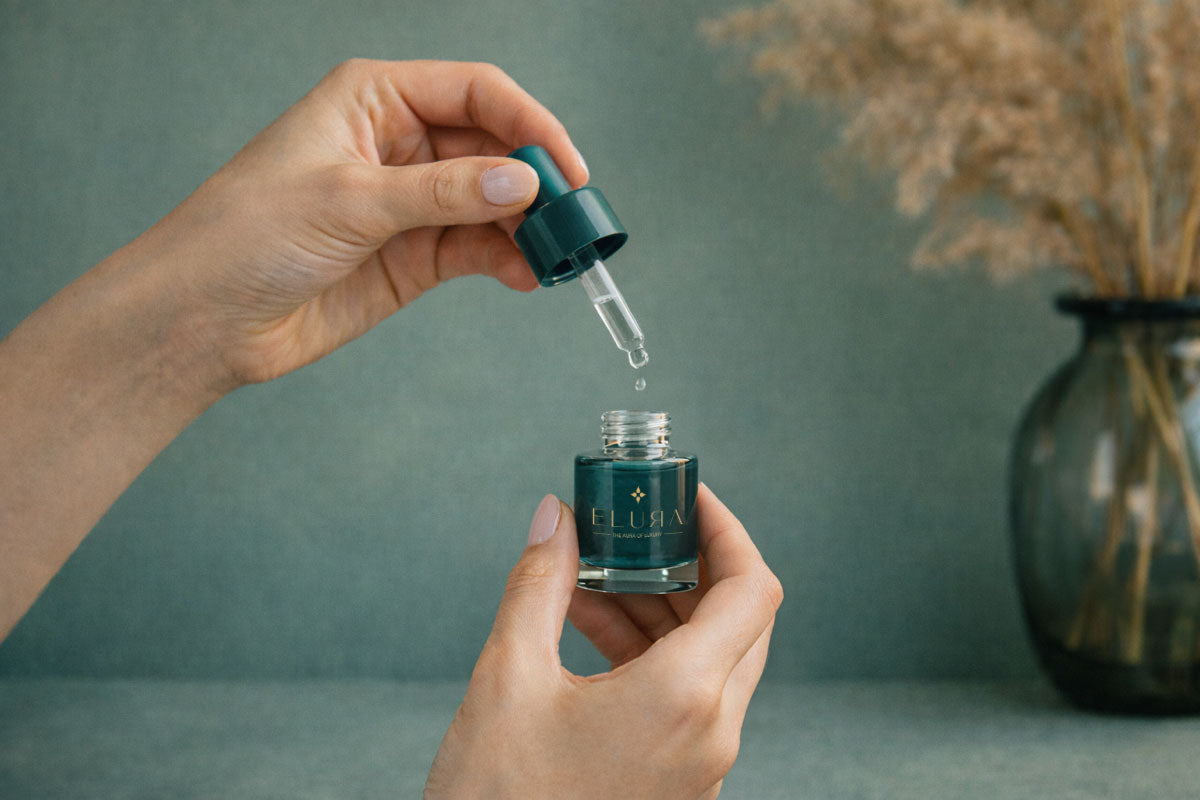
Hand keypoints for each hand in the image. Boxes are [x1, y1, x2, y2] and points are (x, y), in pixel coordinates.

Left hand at [132, 59, 586, 389]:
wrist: (204, 317)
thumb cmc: (248, 233)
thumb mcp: (349, 199)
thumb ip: (441, 193)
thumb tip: (520, 181)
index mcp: (376, 101)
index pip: (476, 93)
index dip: (528, 124)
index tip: (565, 168)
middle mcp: (400, 145)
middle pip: (494, 147)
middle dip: (535, 180)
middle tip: (572, 219)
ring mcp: (411, 203)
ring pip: (493, 202)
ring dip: (529, 226)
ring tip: (559, 254)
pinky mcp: (414, 257)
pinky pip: (479, 249)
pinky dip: (508, 260)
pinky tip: (527, 275)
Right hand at [424, 487, 782, 799]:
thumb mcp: (507, 678)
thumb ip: (540, 583)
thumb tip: (555, 516)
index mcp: (683, 700)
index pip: (753, 590)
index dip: (727, 529)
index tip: (687, 495)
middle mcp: (710, 735)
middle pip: (740, 621)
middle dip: (692, 564)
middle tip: (640, 528)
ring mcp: (699, 768)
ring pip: (711, 661)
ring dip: (661, 608)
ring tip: (590, 577)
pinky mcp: (677, 786)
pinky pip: (686, 700)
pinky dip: (649, 655)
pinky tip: (586, 629)